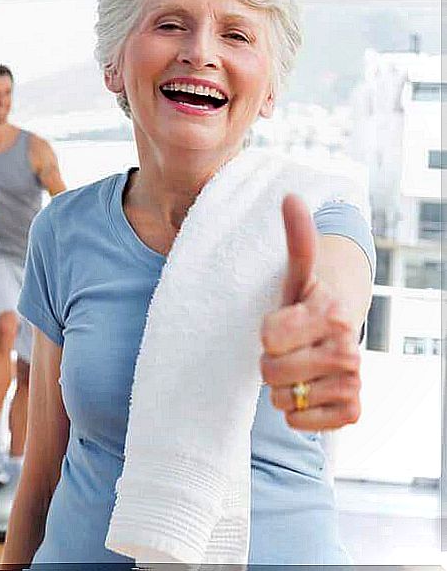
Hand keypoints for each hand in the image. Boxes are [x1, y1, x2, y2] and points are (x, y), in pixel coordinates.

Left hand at [260, 194, 360, 430]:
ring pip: (282, 399)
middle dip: (268, 362)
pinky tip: (306, 392)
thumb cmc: (303, 306)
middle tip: (286, 349)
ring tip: (295, 368)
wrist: (333, 339)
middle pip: (270, 371)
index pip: (268, 337)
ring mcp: (353, 381)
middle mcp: (348, 348)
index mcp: (331, 313)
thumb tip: (290, 198)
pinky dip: (294, 413)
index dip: (266, 332)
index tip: (282, 323)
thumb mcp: (295, 275)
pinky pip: (300, 422)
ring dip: (280, 387)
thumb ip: (295, 240)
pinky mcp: (351, 410)